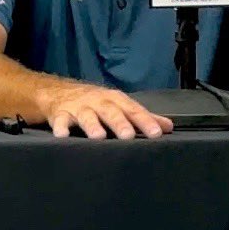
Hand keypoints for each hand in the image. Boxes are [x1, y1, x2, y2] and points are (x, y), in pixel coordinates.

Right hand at [41, 85, 172, 139]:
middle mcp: (99, 102)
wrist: (60, 92)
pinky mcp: (60, 114)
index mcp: (116, 101)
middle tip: (128, 136)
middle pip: (111, 112)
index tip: (156, 134)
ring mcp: (79, 107)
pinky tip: (63, 136)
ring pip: (87, 115)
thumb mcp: (119, 106)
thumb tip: (168, 126)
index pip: (134, 110)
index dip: (145, 121)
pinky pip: (60, 120)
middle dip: (120, 123)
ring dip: (92, 125)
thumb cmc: (96, 103)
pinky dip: (61, 127)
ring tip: (98, 137)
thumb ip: (142, 117)